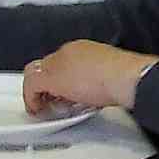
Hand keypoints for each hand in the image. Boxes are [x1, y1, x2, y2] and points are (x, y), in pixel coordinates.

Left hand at [20, 40, 148, 113]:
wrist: (125, 77)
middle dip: (46, 85)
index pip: (63, 61)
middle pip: (47, 66)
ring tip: (42, 106)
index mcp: (84, 49)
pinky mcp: (50, 77)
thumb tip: (95, 93)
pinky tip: (37, 109)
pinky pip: (31, 86)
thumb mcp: (112, 75)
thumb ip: (99, 79)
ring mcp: (58, 62)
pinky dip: (31, 99)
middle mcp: (68, 51)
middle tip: (49, 101)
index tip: (63, 94)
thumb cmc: (126, 78)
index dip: (60, 80)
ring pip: (37, 73)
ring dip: (38, 91)